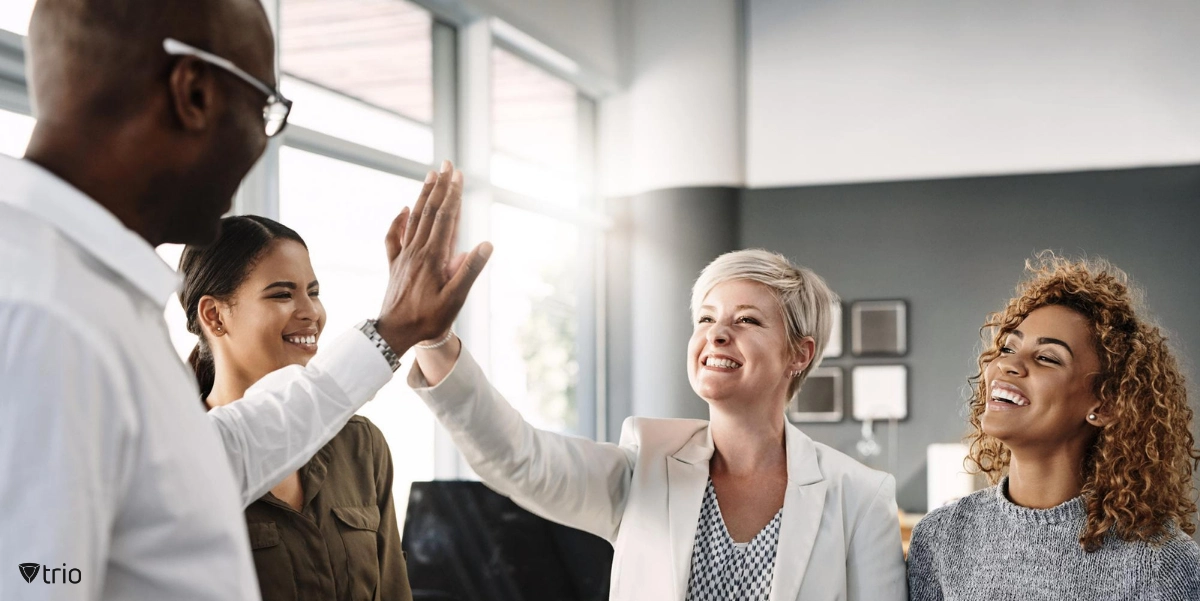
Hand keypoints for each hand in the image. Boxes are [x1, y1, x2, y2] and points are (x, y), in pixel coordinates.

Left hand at [374, 160, 491, 354]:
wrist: (395, 333)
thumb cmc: (429, 319)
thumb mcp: (456, 298)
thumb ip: (470, 270)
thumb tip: (486, 243)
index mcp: (433, 257)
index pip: (446, 218)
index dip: (453, 194)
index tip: (458, 174)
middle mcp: (417, 251)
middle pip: (429, 211)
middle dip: (439, 186)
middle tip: (446, 164)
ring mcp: (404, 256)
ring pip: (413, 219)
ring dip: (423, 196)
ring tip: (430, 176)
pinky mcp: (394, 265)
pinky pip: (394, 237)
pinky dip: (398, 221)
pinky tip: (403, 209)